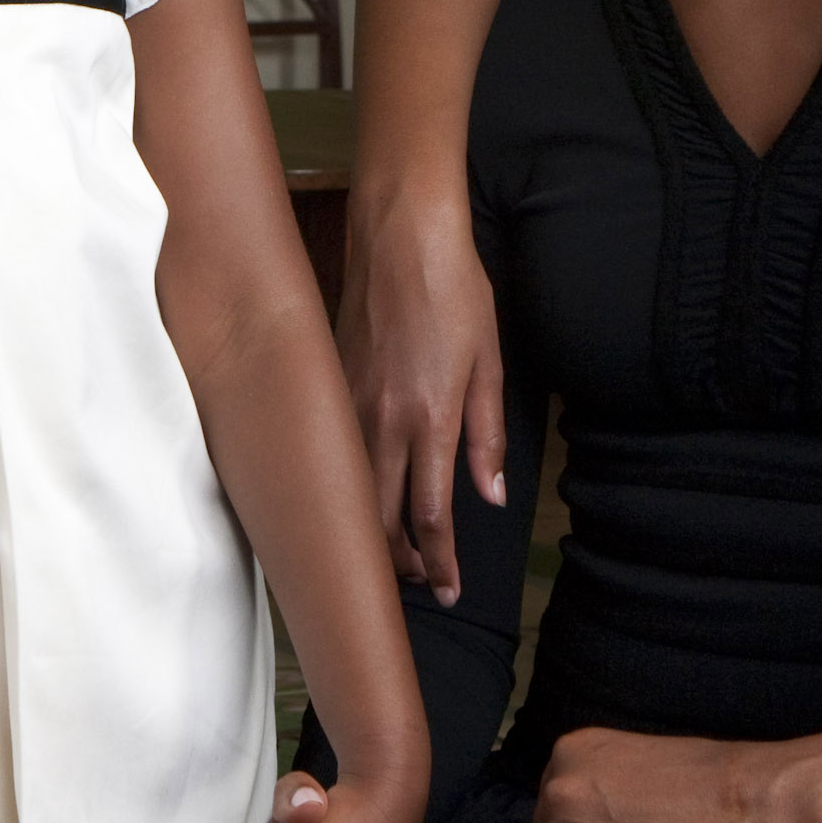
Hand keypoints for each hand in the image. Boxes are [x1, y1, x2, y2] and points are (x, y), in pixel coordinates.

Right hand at [342, 188, 507, 600]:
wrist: (399, 233)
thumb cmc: (452, 288)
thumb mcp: (489, 362)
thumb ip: (487, 434)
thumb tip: (490, 496)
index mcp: (428, 418)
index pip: (431, 516)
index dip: (441, 563)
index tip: (451, 589)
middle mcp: (382, 421)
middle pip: (381, 520)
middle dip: (402, 563)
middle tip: (425, 582)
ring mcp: (349, 404)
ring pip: (353, 493)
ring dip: (373, 533)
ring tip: (397, 554)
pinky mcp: (331, 385)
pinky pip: (338, 456)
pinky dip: (351, 490)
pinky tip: (364, 499)